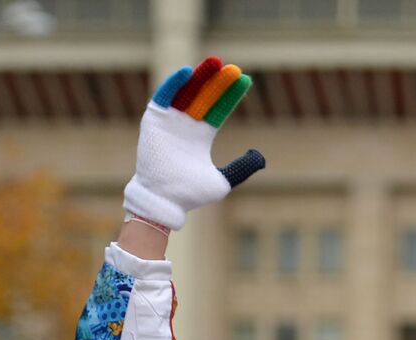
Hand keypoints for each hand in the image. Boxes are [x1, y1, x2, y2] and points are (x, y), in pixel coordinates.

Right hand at [123, 57, 265, 229]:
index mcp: (201, 135)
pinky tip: (188, 73)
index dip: (231, 95)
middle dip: (218, 82)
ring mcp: (170, 120)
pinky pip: (164, 97)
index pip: (219, 108)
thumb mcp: (224, 179)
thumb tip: (260, 156)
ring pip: (187, 92)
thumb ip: (242, 167)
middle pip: (205, 96)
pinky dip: (174, 84)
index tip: (245, 80)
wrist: (164, 201)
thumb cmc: (190, 194)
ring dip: (200, 77)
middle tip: (233, 69)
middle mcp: (187, 124)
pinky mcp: (155, 120)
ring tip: (214, 63)